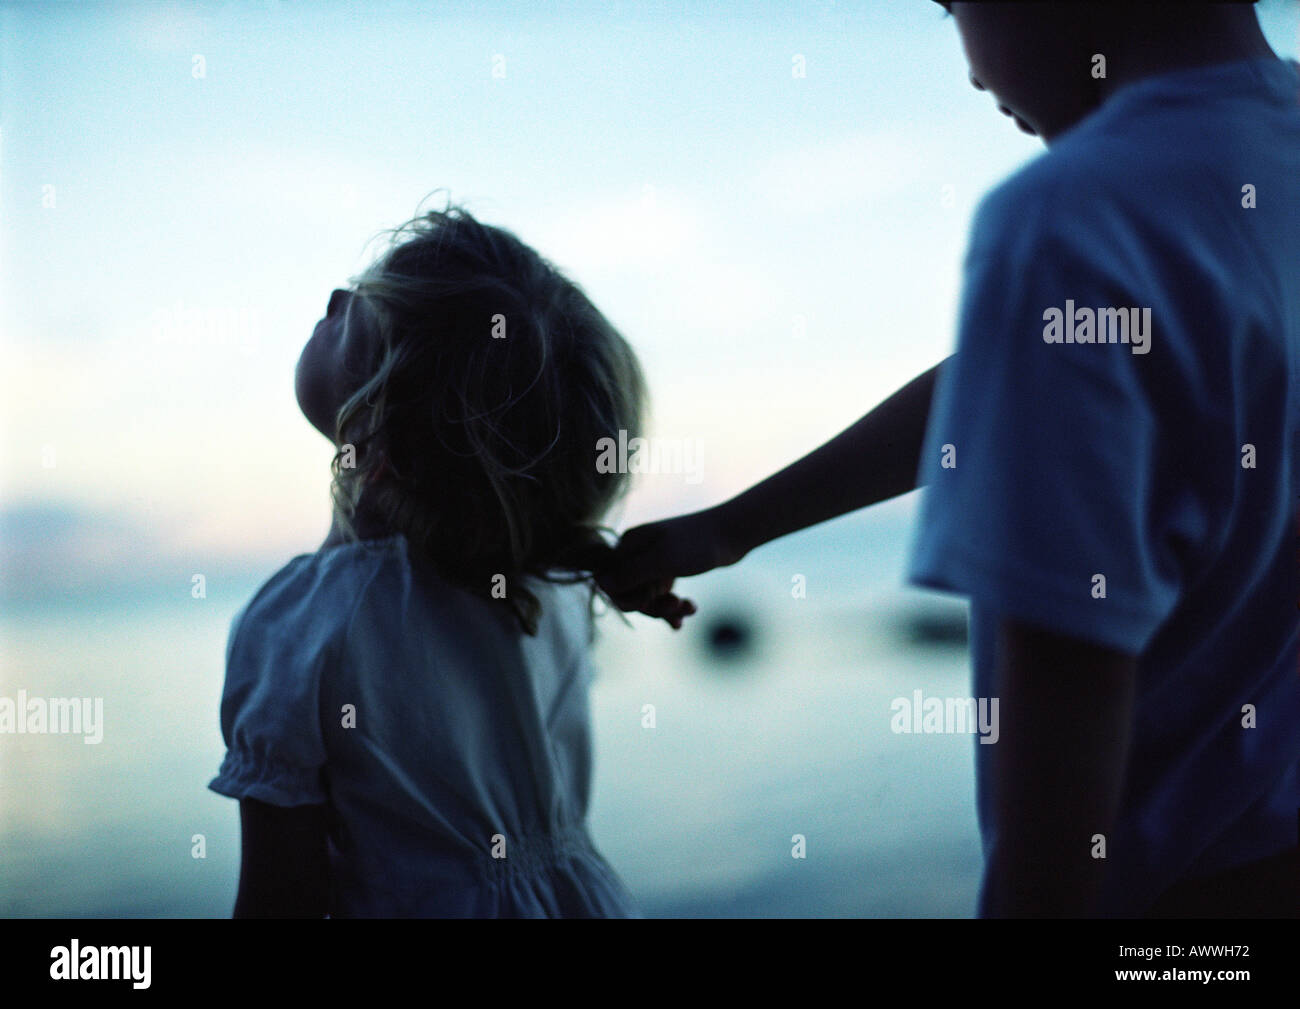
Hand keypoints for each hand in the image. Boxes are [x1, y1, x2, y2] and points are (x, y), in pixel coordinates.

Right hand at [597, 507, 742, 627]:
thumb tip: (599, 583)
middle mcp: (638, 552)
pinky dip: (673, 607)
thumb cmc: (697, 543)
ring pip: (648, 597)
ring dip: (666, 608)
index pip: (612, 581)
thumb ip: (630, 573)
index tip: (648, 602)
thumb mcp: (662, 561)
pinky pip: (663, 595)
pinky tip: (684, 616)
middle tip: (675, 607)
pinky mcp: (670, 568)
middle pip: (630, 592)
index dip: (627, 598)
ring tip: (688, 609)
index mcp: (630, 544)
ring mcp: (654, 561)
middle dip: (652, 606)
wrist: (733, 531)